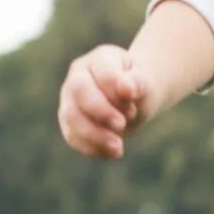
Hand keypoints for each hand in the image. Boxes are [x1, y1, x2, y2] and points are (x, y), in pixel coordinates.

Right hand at [58, 44, 146, 158]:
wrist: (132, 98)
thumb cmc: (138, 87)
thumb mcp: (144, 82)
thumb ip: (137, 82)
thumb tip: (125, 88)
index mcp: (99, 59)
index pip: (102, 71)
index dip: (115, 90)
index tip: (132, 104)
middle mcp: (78, 76)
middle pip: (79, 91)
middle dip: (101, 111)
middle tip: (122, 125)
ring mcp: (69, 99)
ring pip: (71, 116)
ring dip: (94, 135)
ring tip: (118, 148)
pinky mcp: (69, 121)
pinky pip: (72, 136)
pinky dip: (91, 148)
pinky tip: (112, 153)